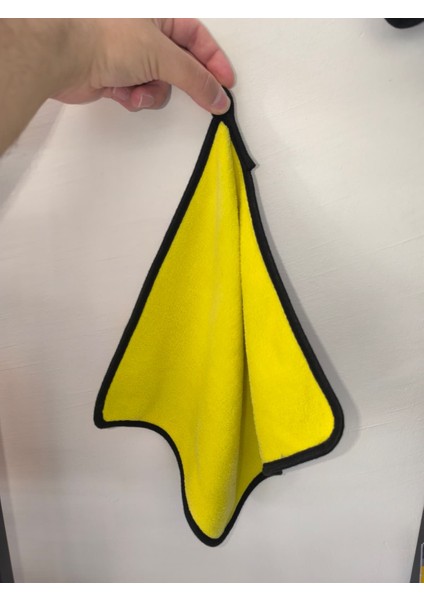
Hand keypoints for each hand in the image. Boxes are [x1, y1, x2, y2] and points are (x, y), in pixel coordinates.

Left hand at [54, 19, 234, 113]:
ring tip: (139, 90)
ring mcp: (129, 56)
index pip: (197, 37)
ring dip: (152, 93)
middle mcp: (144, 33)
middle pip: (179, 65)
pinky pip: (139, 93)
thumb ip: (195, 78)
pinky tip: (122, 93)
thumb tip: (217, 95)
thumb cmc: (102, 37)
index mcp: (158, 14)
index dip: (214, 61)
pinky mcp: (116, 77)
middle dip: (182, 84)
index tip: (226, 84)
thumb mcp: (162, 55)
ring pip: (159, 84)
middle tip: (201, 100)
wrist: (63, 55)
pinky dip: (134, 98)